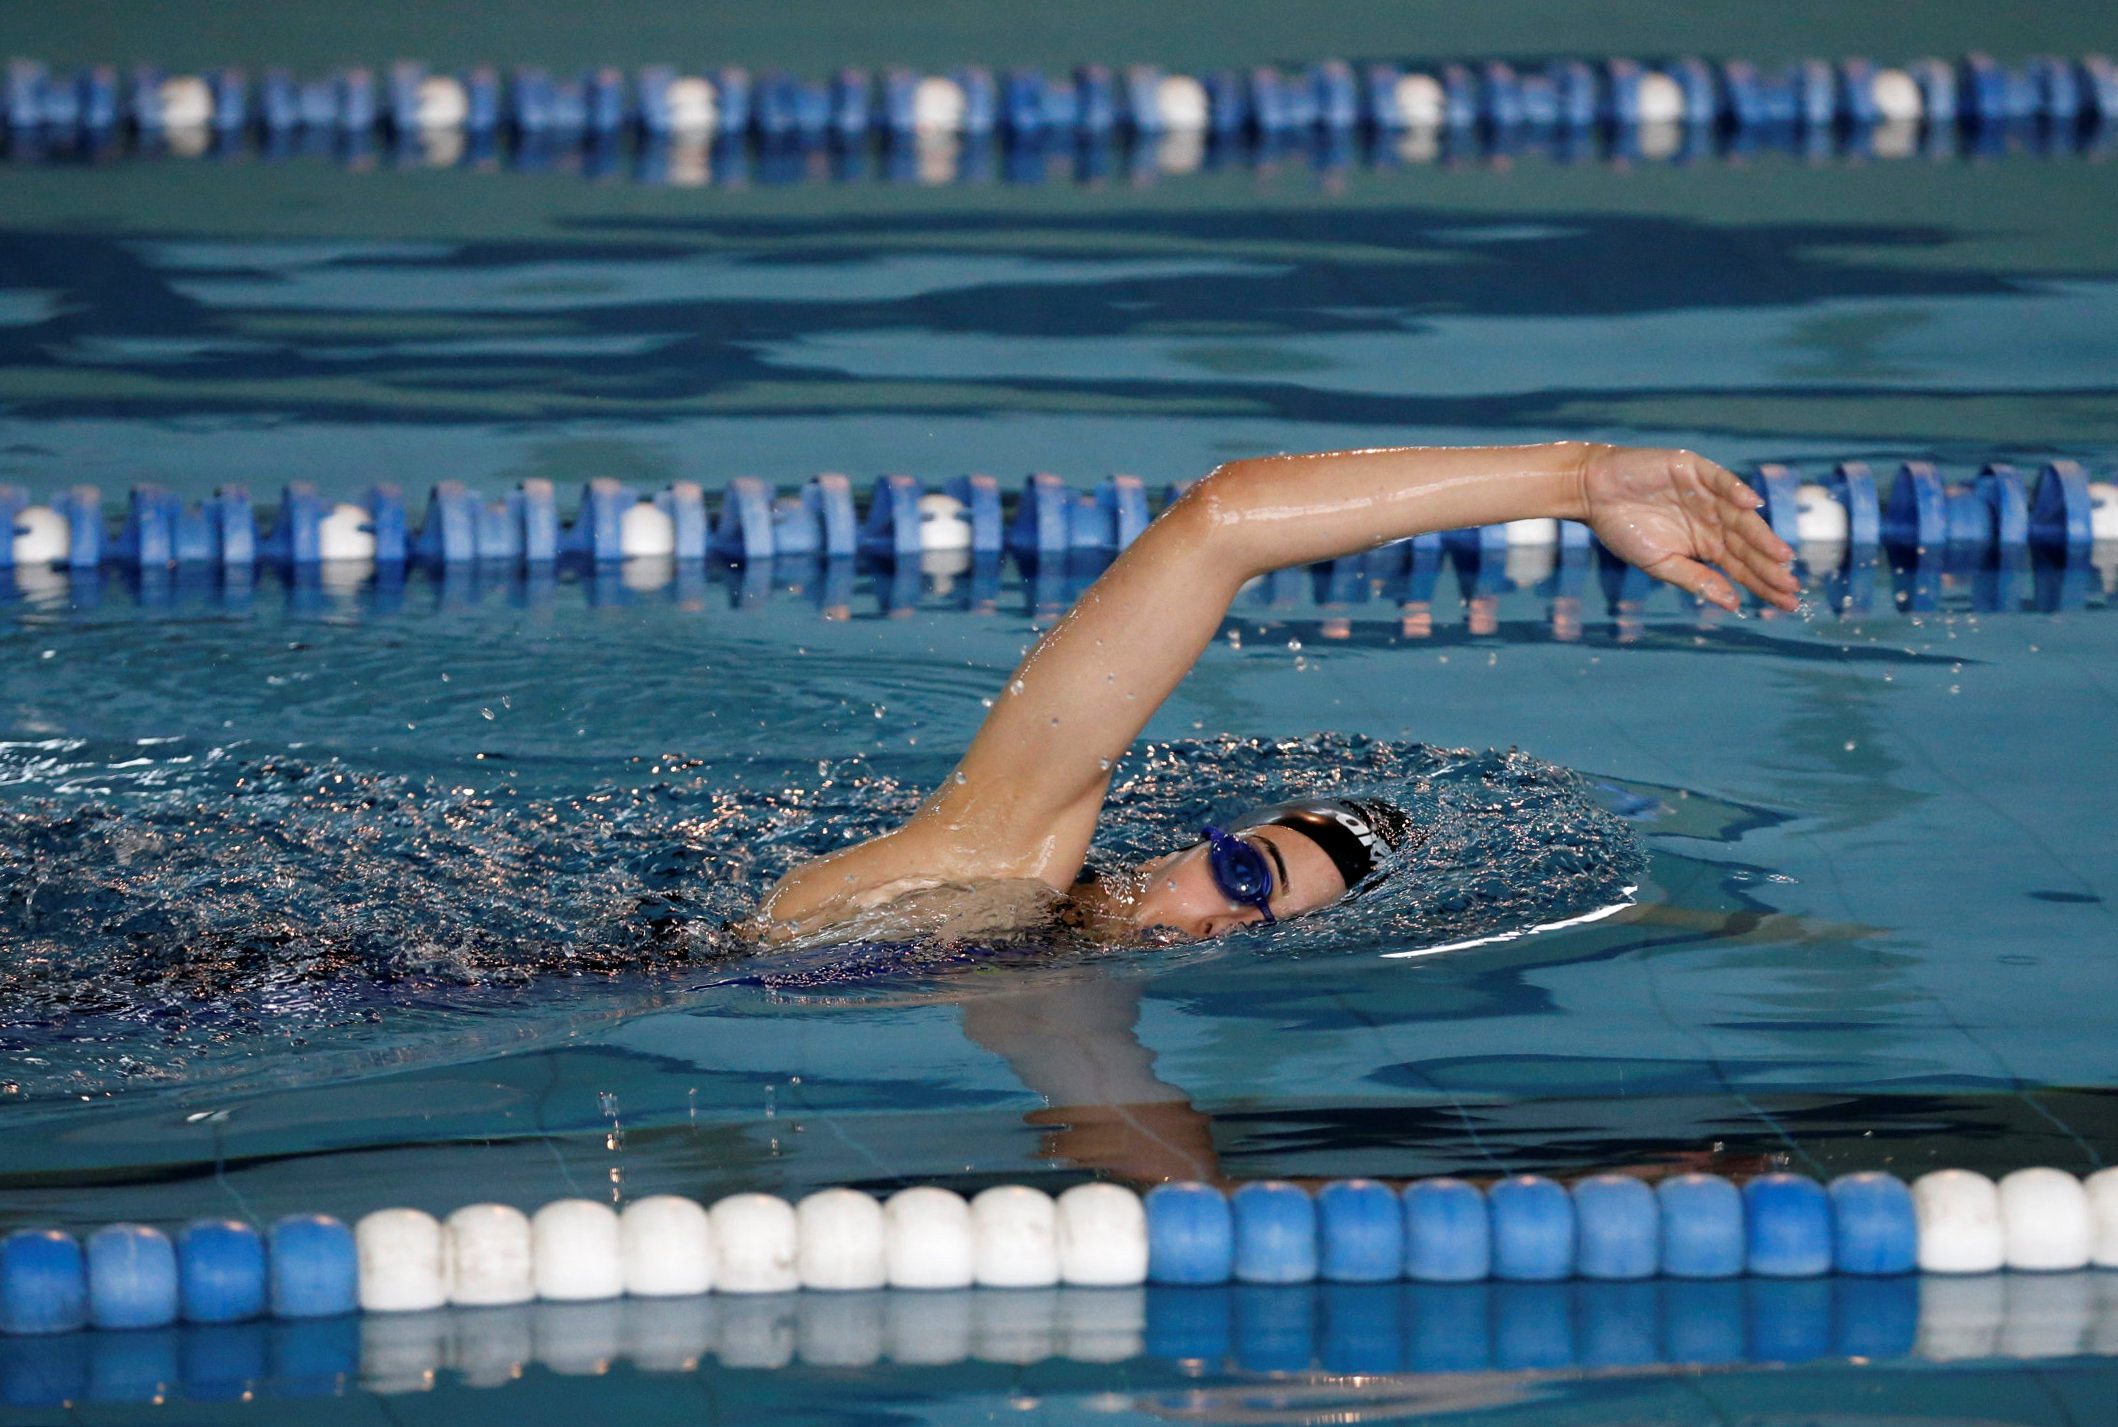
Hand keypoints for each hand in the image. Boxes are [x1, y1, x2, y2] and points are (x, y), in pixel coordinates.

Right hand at [1579, 445, 1799, 611]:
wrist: (1592, 494)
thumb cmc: (1623, 529)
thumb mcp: (1659, 564)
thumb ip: (1695, 580)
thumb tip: (1732, 603)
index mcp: (1706, 545)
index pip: (1742, 567)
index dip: (1764, 584)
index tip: (1787, 603)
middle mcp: (1713, 520)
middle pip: (1748, 545)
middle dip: (1769, 566)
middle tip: (1791, 585)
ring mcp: (1707, 494)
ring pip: (1741, 517)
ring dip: (1761, 535)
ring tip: (1781, 555)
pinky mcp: (1694, 470)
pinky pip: (1720, 480)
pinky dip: (1735, 490)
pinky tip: (1751, 505)